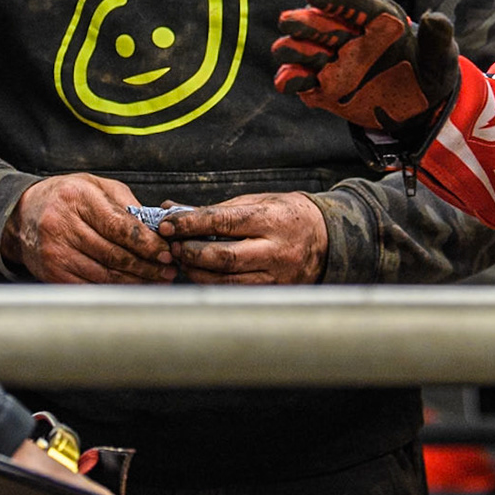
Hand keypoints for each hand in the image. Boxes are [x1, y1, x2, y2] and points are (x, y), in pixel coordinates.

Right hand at [1, 174, 176, 283]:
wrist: (21, 215)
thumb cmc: (64, 198)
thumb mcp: (94, 186)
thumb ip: (125, 204)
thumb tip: (155, 227)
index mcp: (77, 197)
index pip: (119, 226)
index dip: (146, 243)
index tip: (165, 251)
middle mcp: (62, 224)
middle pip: (114, 253)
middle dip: (146, 265)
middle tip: (169, 270)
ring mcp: (55, 251)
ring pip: (104, 274)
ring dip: (135, 280)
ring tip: (156, 280)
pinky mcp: (52, 273)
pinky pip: (90, 286)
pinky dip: (114, 289)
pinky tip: (131, 287)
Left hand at [158, 191, 327, 284]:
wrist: (327, 239)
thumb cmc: (287, 215)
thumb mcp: (257, 201)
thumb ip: (216, 209)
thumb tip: (173, 209)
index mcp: (270, 219)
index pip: (222, 222)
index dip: (189, 224)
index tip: (167, 224)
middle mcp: (275, 250)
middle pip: (222, 257)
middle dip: (191, 252)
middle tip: (173, 245)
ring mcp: (276, 276)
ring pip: (226, 280)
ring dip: (197, 271)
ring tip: (183, 259)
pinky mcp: (274, 293)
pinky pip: (236, 292)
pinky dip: (213, 283)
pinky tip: (201, 273)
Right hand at [271, 0, 460, 143]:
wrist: (420, 109)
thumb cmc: (429, 74)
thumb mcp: (440, 58)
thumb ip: (437, 39)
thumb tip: (434, 18)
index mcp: (378, 20)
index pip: (355, 2)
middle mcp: (351, 37)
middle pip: (324, 24)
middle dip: (306, 22)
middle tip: (290, 21)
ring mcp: (335, 62)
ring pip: (306, 50)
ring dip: (295, 48)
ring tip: (286, 50)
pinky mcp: (326, 87)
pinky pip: (303, 81)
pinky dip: (292, 80)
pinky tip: (286, 81)